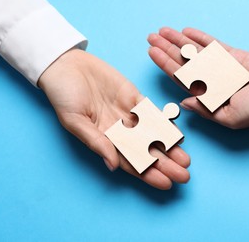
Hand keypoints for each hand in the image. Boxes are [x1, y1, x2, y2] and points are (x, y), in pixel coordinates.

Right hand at [38, 49, 189, 188]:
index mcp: (104, 139)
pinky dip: (165, 123)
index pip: (130, 162)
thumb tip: (113, 166)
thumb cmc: (63, 95)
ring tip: (186, 160)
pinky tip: (177, 134)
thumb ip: (96, 142)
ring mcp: (128, 113)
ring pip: (153, 134)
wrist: (66, 65)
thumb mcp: (75, 121)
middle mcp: (119, 129)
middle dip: (165, 164)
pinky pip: (152, 112)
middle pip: (146, 151)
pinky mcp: (133, 96)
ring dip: (169, 147)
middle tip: (184, 176)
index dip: (148, 174)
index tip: (166, 183)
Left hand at [148, 27, 248, 130]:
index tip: (152, 52)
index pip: (180, 77)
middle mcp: (210, 80)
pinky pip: (213, 45)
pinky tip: (187, 32)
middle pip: (183, 61)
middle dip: (166, 48)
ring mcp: (221, 66)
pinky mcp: (233, 56)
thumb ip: (205, 110)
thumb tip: (183, 103)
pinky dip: (200, 37)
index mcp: (207, 95)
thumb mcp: (228, 117)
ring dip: (179, 40)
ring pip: (195, 51)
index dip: (164, 64)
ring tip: (164, 30)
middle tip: (151, 36)